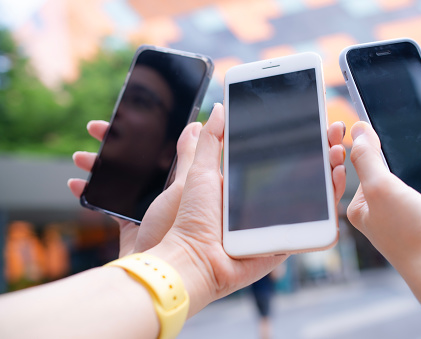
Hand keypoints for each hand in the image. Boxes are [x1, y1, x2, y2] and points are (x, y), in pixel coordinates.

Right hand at [68, 119, 199, 256]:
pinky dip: (93, 193)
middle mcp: (175, 195)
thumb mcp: (191, 184)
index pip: (173, 147)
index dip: (152, 132)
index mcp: (194, 182)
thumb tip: (205, 122)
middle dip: (119, 145)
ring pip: (125, 179)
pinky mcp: (136, 226)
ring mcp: (155, 211)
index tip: (130, 117)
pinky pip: (112, 204)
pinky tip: (76, 184)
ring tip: (80, 156)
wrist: (166, 277)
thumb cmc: (185, 230)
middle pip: (145, 162)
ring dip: (100, 165)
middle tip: (97, 129)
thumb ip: (195, 153)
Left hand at [145, 105, 347, 315]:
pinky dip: (332, 203)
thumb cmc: (192, 218)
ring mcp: (280, 220)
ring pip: (315, 195)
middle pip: (305, 172)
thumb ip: (211, 140)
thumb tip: (219, 108)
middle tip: (333, 131)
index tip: (315, 119)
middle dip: (323, 149)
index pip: (284, 156)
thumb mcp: (200, 171)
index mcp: (250, 182)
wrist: (194, 258)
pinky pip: (316, 222)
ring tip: (338, 152)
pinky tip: (336, 180)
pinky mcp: (289, 239)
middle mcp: (268, 200)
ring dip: (332, 171)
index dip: (302, 138)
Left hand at [345, 121, 420, 318]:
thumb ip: (368, 158)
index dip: (394, 144)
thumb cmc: (407, 233)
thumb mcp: (381, 189)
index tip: (413, 127)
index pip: (375, 163)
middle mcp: (388, 209)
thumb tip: (359, 130)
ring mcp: (414, 216)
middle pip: (411, 168)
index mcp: (365, 203)